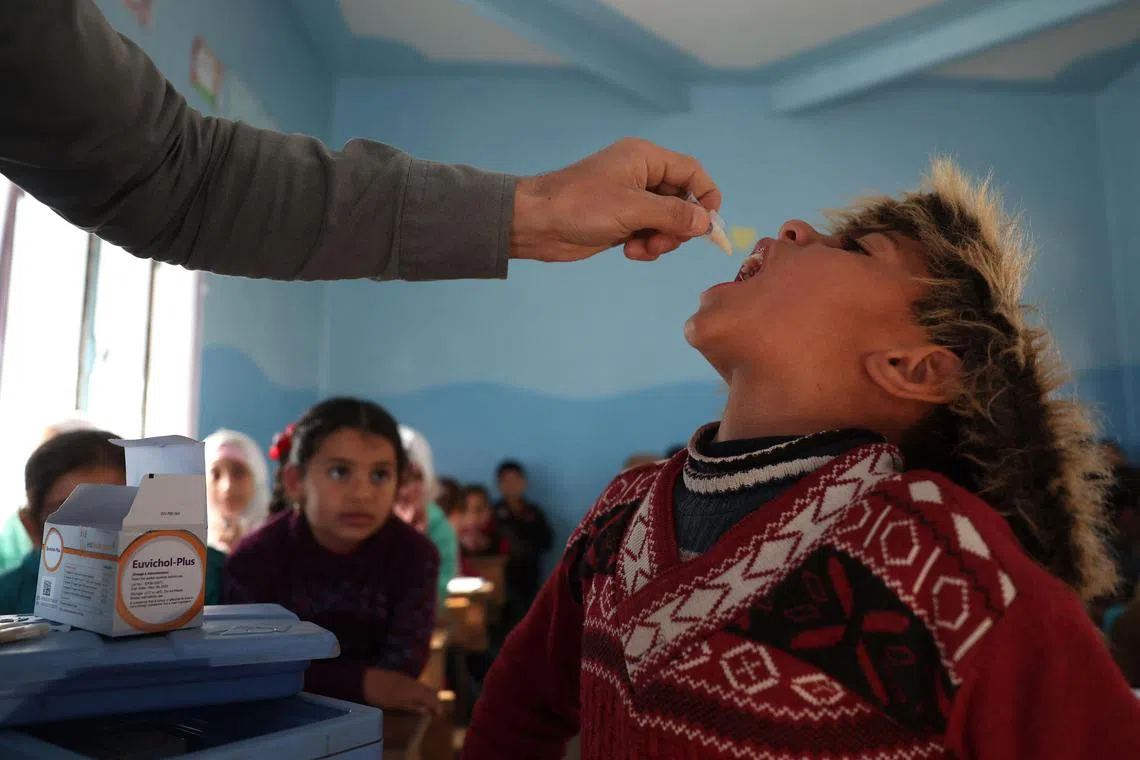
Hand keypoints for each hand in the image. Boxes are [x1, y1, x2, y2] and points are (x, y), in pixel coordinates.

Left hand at [363, 668, 441, 716]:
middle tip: (435, 710)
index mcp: (418, 690)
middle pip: (430, 691)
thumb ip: (413, 707)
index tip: (440, 715)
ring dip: (427, 695)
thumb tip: (426, 710)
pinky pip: (416, 685)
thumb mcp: (399, 705)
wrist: (368, 681)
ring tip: (425, 705)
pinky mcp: (402, 677)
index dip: (438, 707)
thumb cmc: (383, 696)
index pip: (433, 699)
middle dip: (434, 700)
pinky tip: (414, 698)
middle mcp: (416, 682)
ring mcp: (409, 678)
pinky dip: (420, 692)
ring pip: (423, 687)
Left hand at [511, 138, 721, 263]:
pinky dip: (646, 246)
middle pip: (682, 201)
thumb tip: (707, 223)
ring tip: (641, 249)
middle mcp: (641, 176)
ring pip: (666, 222)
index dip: (706, 197)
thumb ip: (674, 215)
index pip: (692, 173)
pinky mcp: (621, 222)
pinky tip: (629, 252)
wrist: (537, 223)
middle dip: (678, 227)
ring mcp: (631, 200)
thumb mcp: (633, 208)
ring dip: (661, 240)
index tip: (708, 226)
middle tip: (663, 243)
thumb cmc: (582, 206)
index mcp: (646, 159)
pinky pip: (649, 234)